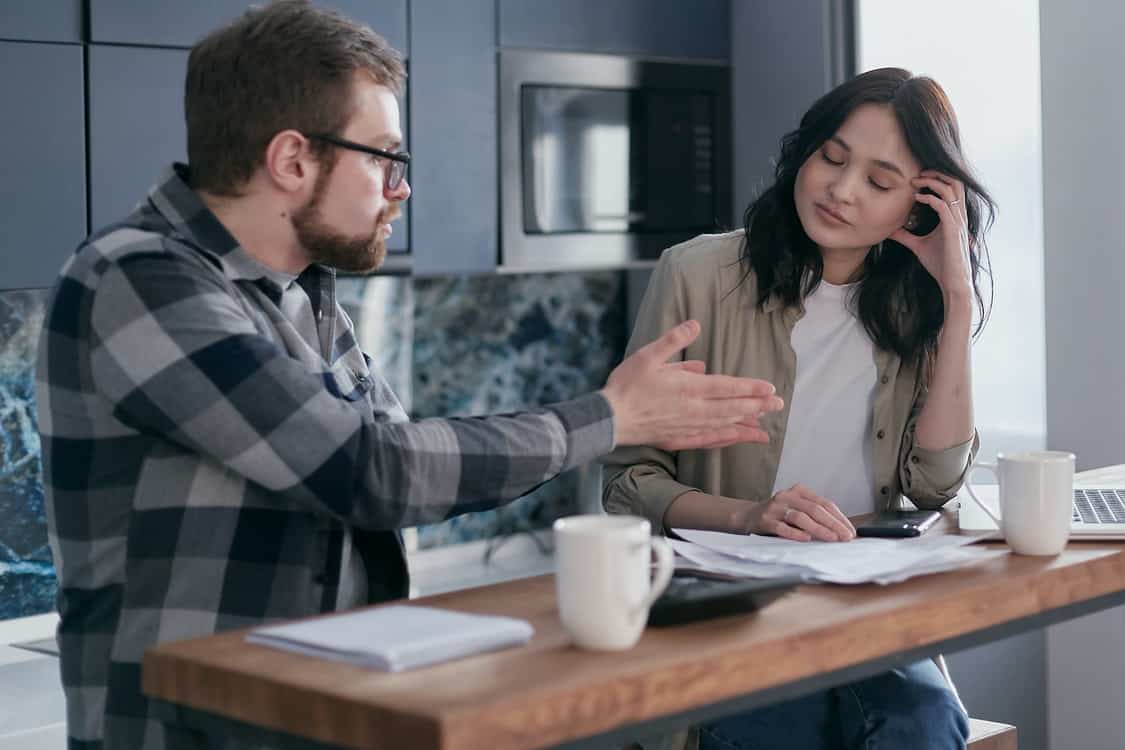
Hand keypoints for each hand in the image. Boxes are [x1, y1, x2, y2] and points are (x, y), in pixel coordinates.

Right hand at [602, 320, 784, 450]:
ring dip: (746, 425)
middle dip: (757, 407)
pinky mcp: (679, 439)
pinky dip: (725, 440)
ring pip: (724, 427)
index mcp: (688, 388)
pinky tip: (736, 439)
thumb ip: (674, 340)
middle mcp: (693, 410)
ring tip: (765, 426)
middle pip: (732, 408)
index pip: (727, 387)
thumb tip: (696, 324)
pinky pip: (708, 441)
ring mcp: (687, 427)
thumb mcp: (648, 355)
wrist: (609, 418)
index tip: (769, 388)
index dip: (750, 388)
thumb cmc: (626, 385)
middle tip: (779, 405)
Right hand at [747, 484, 855, 541]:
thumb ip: (815, 516)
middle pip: (814, 509)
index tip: (850, 531)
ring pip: (800, 517)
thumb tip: (841, 532)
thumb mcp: (797, 509)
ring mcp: (775, 507)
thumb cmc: (780, 515)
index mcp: (799, 491)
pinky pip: (782, 527)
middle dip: (833, 524)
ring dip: (818, 529)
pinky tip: (806, 539)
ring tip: (832, 539)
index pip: (824, 503)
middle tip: (845, 537)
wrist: (748, 516)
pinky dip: (795, 533)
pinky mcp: (764, 520)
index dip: (839, 518)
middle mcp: (787, 496)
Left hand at [889, 170, 972, 302]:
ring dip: (932, 182)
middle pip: (956, 182)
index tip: (918, 178)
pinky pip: (943, 206)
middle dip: (937, 173)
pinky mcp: (953, 230)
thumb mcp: (918, 246)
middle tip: (918, 173)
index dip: (937, 178)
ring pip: (951, 190)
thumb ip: (906, 236)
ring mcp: (957, 221)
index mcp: (954, 217)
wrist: (952, 282)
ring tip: (916, 181)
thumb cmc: (940, 265)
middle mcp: (959, 216)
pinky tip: (917, 198)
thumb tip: (890, 231)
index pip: (952, 188)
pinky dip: (930, 198)